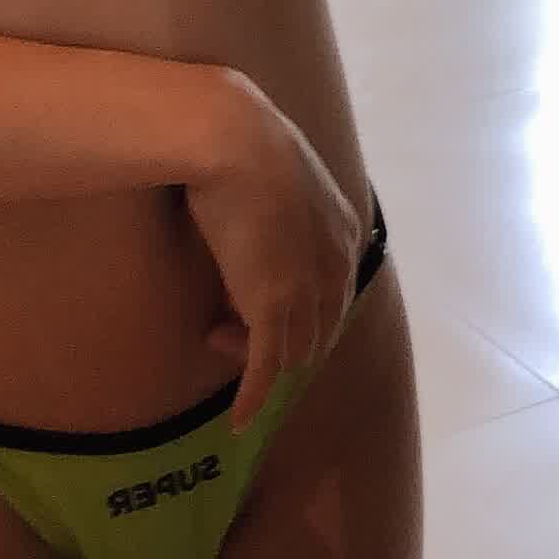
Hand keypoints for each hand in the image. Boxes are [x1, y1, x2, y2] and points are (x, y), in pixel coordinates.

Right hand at [181, 76, 366, 435]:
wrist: (233, 139)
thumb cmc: (244, 143)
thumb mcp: (279, 179)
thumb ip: (281, 206)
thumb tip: (257, 212)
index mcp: (342, 235)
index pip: (331, 297)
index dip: (299, 311)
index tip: (259, 305)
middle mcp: (334, 270)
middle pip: (316, 330)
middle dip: (279, 339)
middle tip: (230, 328)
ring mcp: (306, 293)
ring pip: (290, 351)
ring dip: (255, 358)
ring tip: (215, 341)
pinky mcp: (272, 310)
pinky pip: (264, 369)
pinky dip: (253, 397)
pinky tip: (239, 418)